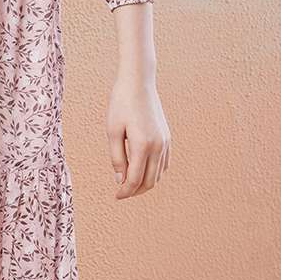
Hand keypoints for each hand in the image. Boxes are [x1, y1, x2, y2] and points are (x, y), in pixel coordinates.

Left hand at [107, 75, 170, 197]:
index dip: (125, 191)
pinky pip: (163, 163)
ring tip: (129, 183)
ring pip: (158, 174)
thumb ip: (116, 158)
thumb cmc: (121, 104)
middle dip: (135, 191)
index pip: (134, 179)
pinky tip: (142, 171)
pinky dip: (154, 172)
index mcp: (142, 145)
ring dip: (145, 183)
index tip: (116, 196)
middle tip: (121, 192)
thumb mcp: (112, 131)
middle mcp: (158, 146)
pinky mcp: (167, 137)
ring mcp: (165, 142)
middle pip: (149, 181)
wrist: (138, 83)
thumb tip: (120, 180)